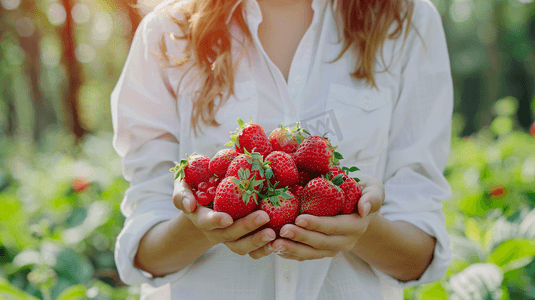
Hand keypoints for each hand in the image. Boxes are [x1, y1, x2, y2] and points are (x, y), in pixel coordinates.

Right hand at [172, 180, 275, 256]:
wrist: (206, 202)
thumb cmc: (195, 188)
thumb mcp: (183, 186)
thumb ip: (182, 194)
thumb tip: (190, 204)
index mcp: (201, 217)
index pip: (207, 221)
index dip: (215, 221)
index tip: (226, 218)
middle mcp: (215, 231)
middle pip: (229, 235)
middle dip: (246, 227)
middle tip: (264, 216)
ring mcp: (229, 238)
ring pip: (242, 246)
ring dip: (257, 241)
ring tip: (273, 233)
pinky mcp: (243, 240)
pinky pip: (253, 251)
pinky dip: (265, 249)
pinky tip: (278, 241)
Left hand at [269, 173, 384, 260]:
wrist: (359, 205)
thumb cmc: (363, 190)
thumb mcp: (373, 189)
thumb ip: (372, 197)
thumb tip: (364, 209)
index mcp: (356, 225)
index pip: (334, 226)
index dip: (317, 224)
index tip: (299, 218)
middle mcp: (345, 241)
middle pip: (321, 242)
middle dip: (300, 238)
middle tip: (282, 231)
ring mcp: (333, 248)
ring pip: (312, 253)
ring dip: (293, 250)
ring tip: (274, 245)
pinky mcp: (322, 250)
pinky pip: (306, 256)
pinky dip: (292, 254)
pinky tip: (276, 249)